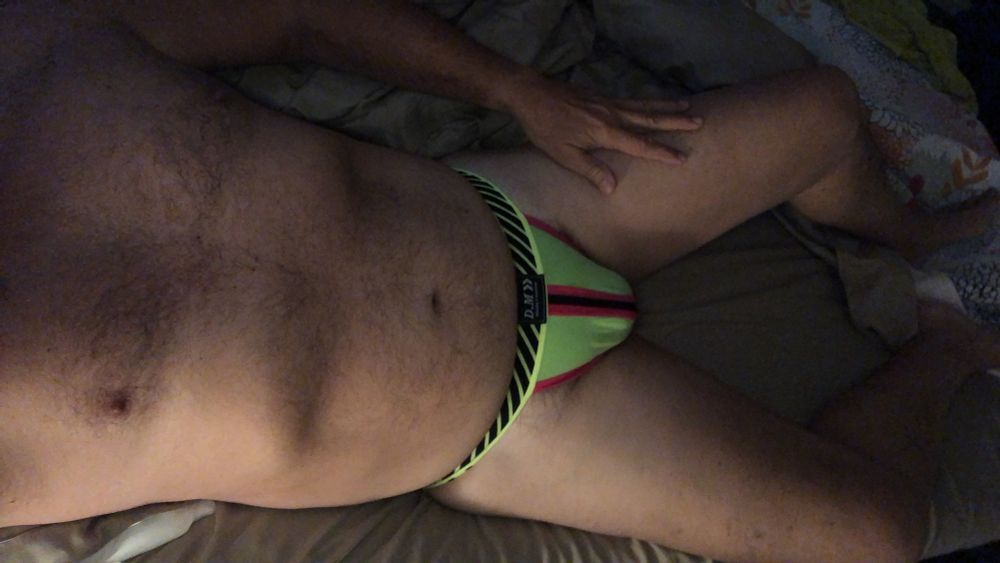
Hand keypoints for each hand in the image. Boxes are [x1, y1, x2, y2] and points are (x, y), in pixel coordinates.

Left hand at [504, 74, 702, 193]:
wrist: (531, 93)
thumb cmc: (545, 127)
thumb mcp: (563, 154)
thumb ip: (589, 170)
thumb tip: (613, 188)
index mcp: (605, 131)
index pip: (640, 144)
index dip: (662, 152)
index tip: (682, 158)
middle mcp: (612, 114)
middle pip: (650, 118)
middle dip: (676, 121)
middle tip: (700, 121)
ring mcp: (608, 103)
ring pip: (644, 106)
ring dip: (667, 106)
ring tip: (689, 106)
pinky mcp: (602, 96)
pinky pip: (633, 100)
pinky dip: (649, 101)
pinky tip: (655, 103)